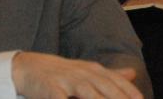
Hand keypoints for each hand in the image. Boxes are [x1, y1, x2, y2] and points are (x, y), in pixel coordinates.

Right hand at [12, 52, 142, 98]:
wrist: (30, 66)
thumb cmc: (63, 72)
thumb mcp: (88, 71)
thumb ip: (111, 75)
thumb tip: (133, 73)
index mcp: (94, 71)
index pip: (116, 82)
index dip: (129, 92)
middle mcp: (83, 74)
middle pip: (105, 87)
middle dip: (119, 98)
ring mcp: (67, 80)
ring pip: (87, 92)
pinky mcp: (51, 89)